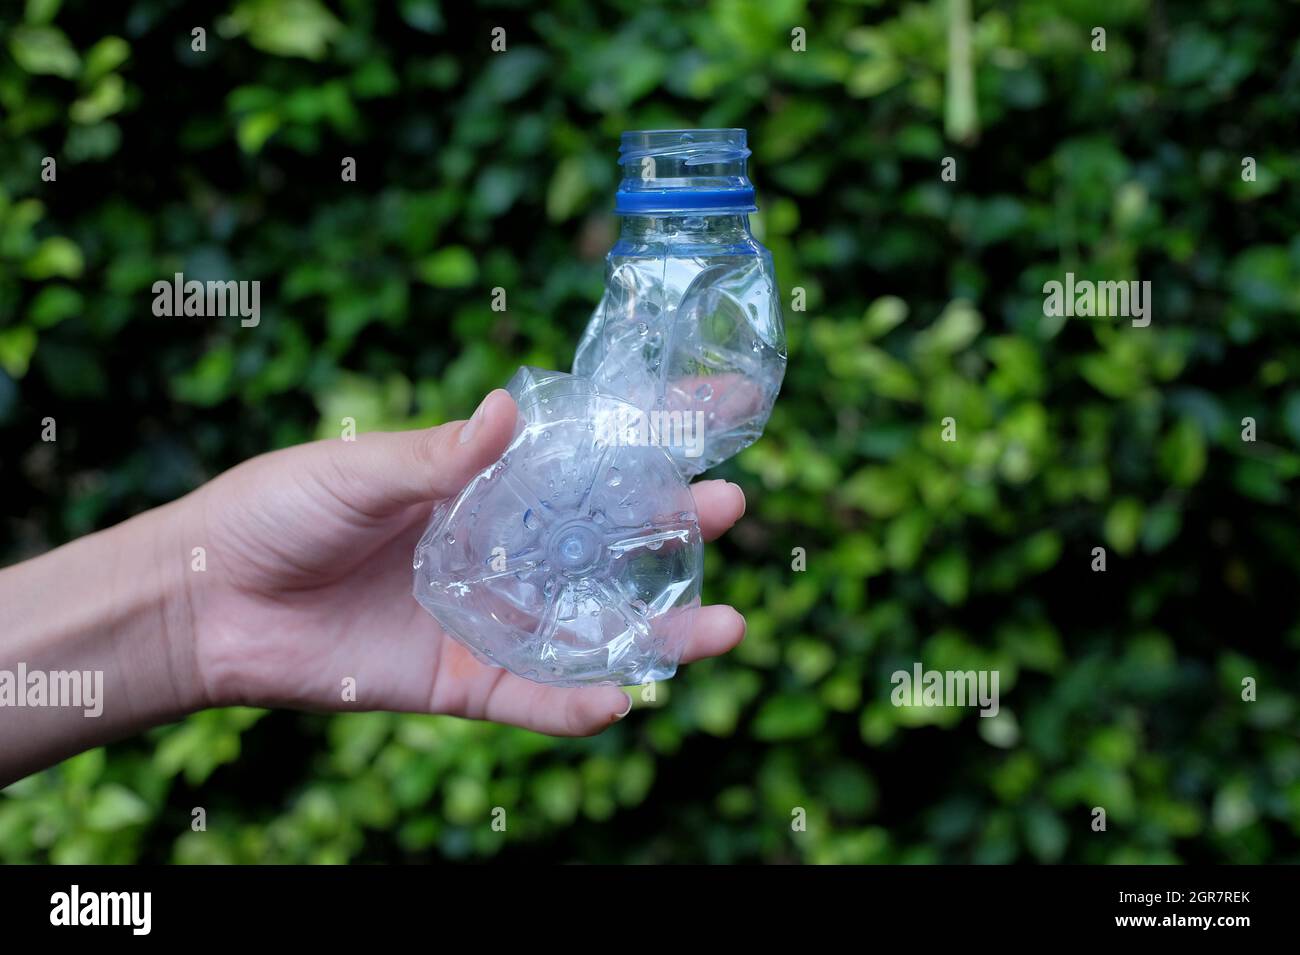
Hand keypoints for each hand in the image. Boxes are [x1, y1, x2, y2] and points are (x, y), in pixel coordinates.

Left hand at [179, 389, 747, 735]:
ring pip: (594, 629)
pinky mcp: (463, 681)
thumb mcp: (360, 469)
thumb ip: (441, 455)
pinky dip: (580, 706)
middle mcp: (503, 550)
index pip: (586, 457)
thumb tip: (510, 409)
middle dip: (676, 529)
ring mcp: (490, 617)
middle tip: (729, 507)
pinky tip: (625, 698)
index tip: (726, 407)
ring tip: (725, 626)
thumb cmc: (276, 510)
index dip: (654, 435)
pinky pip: (535, 698)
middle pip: (611, 544)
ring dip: (661, 633)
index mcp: (486, 484)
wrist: (208, 601)